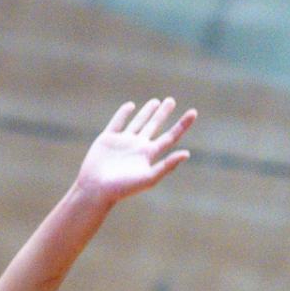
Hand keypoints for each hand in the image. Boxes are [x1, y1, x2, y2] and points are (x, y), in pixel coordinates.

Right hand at [72, 97, 194, 204]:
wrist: (96, 189)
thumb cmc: (122, 188)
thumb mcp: (149, 178)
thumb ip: (167, 166)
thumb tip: (187, 153)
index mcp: (149, 155)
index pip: (170, 136)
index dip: (182, 125)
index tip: (193, 112)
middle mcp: (138, 146)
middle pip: (154, 126)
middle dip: (163, 113)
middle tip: (171, 101)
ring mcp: (123, 142)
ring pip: (138, 122)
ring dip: (146, 112)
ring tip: (156, 101)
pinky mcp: (107, 139)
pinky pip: (117, 122)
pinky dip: (123, 113)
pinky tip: (130, 106)